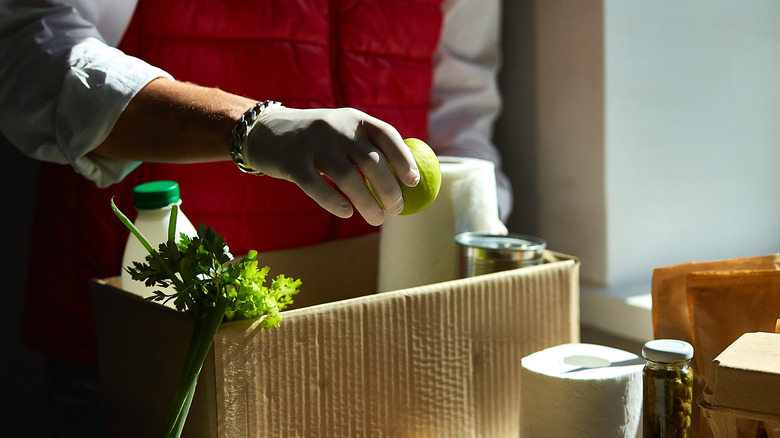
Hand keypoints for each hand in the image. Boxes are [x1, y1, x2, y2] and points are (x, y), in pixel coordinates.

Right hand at [245, 106, 419, 225]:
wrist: (264, 130)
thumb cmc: (315, 140)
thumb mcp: (341, 131)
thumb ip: (367, 148)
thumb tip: (404, 181)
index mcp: (354, 118)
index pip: (386, 135)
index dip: (404, 158)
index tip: (414, 181)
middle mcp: (336, 127)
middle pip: (370, 161)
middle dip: (389, 189)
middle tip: (397, 210)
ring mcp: (313, 143)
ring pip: (347, 177)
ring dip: (366, 203)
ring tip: (376, 219)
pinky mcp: (292, 162)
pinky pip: (316, 186)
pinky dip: (334, 202)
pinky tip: (346, 213)